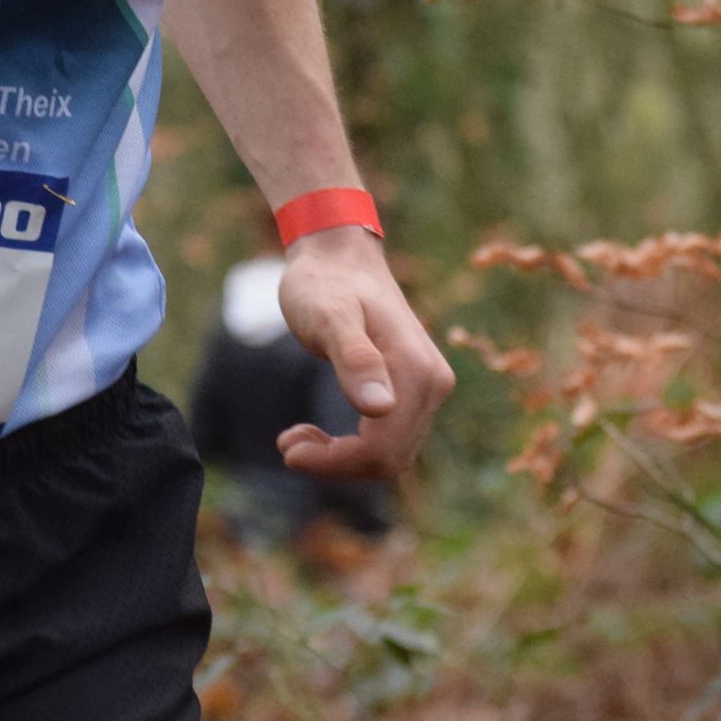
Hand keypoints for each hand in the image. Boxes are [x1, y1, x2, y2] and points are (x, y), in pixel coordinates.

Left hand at [274, 226, 454, 482]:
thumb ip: (354, 359)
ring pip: (391, 455)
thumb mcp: (328, 316)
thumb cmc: (325, 283)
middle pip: (390, 459)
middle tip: (287, 444)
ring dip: (342, 458)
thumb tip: (380, 408)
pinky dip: (352, 447)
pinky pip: (389, 439)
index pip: (382, 449)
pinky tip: (315, 434)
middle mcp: (433, 384)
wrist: (339, 258)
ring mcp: (427, 388)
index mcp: (416, 371)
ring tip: (294, 438)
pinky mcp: (414, 391)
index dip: (336, 462)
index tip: (288, 449)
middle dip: (337, 463)